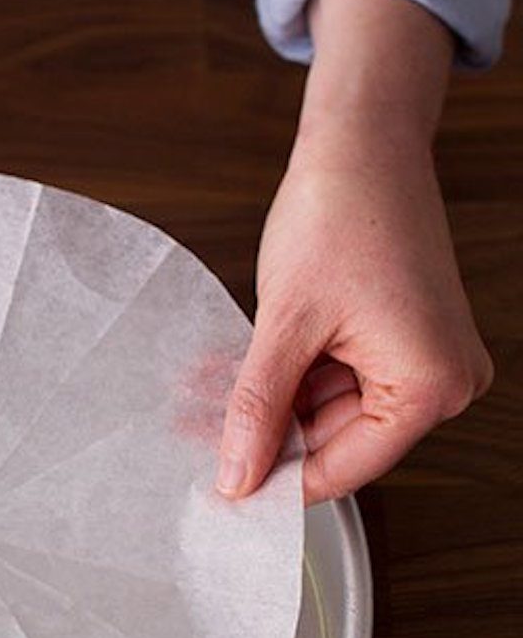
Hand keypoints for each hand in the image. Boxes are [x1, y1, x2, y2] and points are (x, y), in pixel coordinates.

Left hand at [218, 0, 492, 503]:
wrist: (360, 143)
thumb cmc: (341, 214)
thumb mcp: (285, 326)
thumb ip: (257, 410)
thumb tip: (237, 478)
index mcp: (430, 385)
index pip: (343, 470)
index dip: (277, 484)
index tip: (221, 494)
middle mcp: (441, 381)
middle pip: (334, 444)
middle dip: (261, 437)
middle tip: (195, 440)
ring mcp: (421, 360)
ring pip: (323, 414)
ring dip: (263, 407)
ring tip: (199, 400)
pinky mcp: (397, 341)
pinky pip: (331, 380)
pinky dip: (283, 379)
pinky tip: (230, 374)